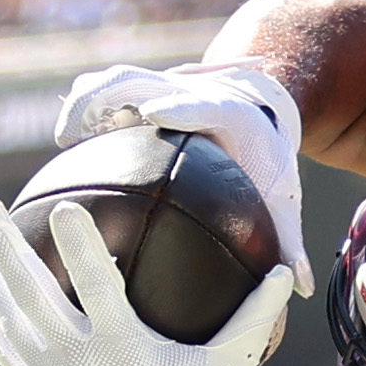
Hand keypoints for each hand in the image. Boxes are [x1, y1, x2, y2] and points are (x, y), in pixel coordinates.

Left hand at [0, 195, 295, 365]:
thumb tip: (285, 273)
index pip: (96, 284)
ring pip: (12, 315)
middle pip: (30, 290)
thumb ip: (254, 318)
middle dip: (2, 244)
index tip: (64, 208)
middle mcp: (78, 359)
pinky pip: (9, 350)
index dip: (80, 244)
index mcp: (122, 346)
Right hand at [53, 60, 310, 280]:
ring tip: (66, 138)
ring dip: (87, 100)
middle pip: (140, 78)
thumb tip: (300, 288)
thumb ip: (289, 240)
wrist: (264, 107)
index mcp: (227, 113)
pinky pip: (108, 89)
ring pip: (116, 77)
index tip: (151, 114)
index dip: (176, 104)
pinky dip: (86, 108)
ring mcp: (165, 84)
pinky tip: (68, 147)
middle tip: (76, 131)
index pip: (197, 103)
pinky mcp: (147, 87)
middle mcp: (192, 89)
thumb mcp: (283, 198)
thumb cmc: (268, 161)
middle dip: (108, 96)